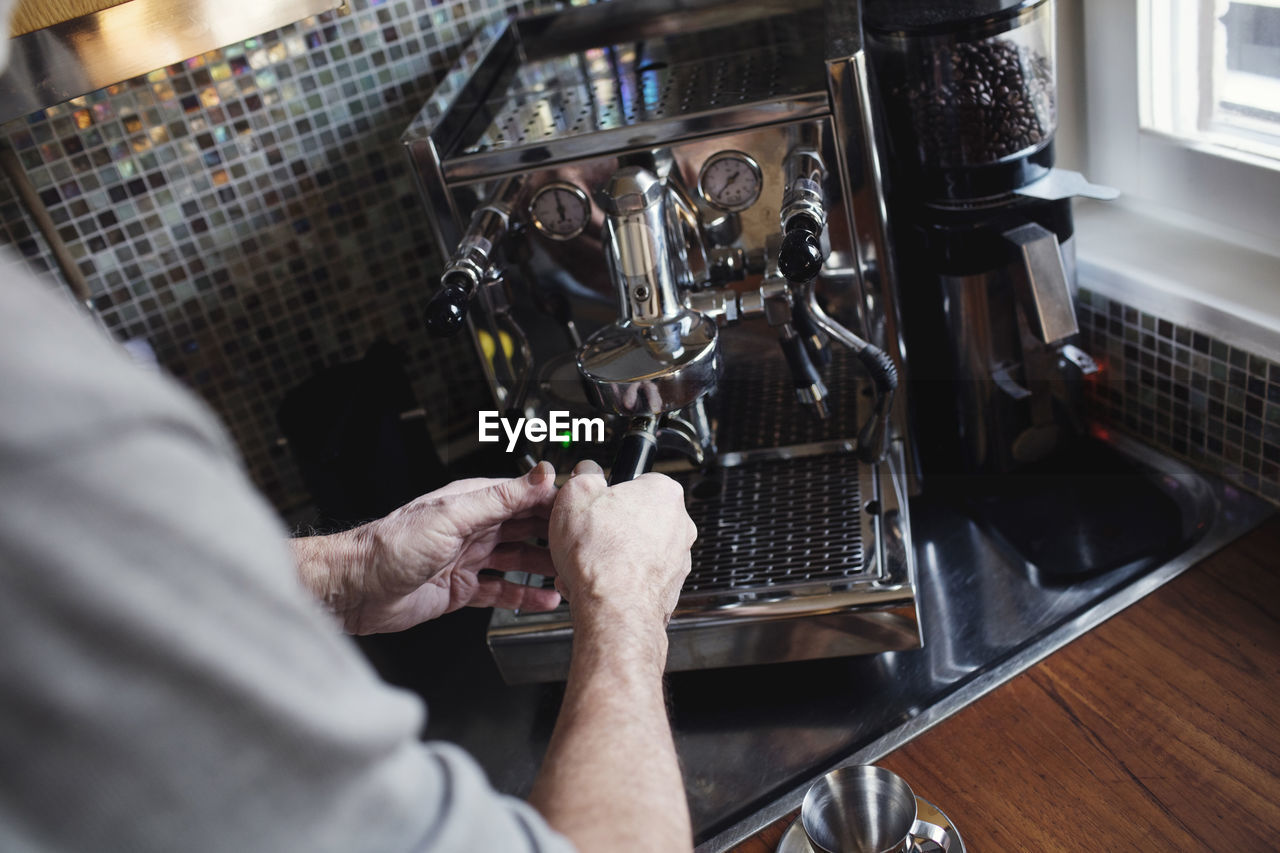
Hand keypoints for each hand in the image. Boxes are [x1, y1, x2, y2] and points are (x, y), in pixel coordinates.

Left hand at [294, 462, 561, 633]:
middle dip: (556, 536)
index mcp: (472, 502)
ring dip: (544, 568)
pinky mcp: (461, 589)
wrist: (355, 588)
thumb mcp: (452, 516)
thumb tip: (539, 475)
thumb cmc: (390, 547)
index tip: (585, 507)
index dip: (555, 501)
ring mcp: (468, 558)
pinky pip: (501, 589)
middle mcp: (473, 528)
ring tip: (570, 577)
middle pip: (526, 527)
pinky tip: (544, 601)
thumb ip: (499, 497)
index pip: (524, 496)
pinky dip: (524, 595)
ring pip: (518, 559)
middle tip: (585, 547)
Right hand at [548, 460, 694, 631]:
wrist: (613, 609)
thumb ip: (584, 476)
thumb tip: (587, 474)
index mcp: (663, 492)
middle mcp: (679, 524)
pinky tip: (599, 583)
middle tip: (587, 536)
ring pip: (636, 550)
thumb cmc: (600, 556)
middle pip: (636, 517)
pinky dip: (620, 580)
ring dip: (611, 555)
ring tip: (588, 564)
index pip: (636, 481)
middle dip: (609, 528)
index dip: (608, 494)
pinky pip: (638, 576)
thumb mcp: (574, 495)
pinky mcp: (670, 587)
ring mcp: (678, 558)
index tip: (594, 504)